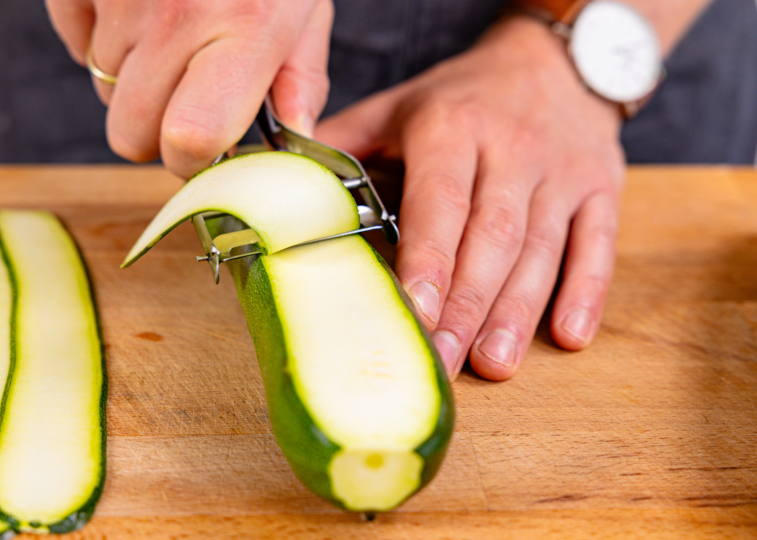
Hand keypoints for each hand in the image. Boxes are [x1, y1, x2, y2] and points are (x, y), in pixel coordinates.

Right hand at [47, 0, 332, 177]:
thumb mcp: (305, 13)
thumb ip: (298, 83)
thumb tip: (293, 143)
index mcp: (244, 35)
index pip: (191, 141)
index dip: (192, 159)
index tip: (205, 148)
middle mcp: (178, 17)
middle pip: (130, 135)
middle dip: (155, 132)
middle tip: (185, 99)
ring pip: (102, 88)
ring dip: (134, 79)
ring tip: (172, 35)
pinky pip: (73, 41)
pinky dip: (100, 38)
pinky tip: (137, 12)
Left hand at [316, 16, 624, 380]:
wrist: (553, 63)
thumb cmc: (466, 95)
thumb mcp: (401, 104)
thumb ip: (345, 144)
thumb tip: (286, 187)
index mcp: (452, 127)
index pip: (440, 201)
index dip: (430, 259)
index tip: (414, 312)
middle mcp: (511, 149)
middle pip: (491, 237)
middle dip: (466, 305)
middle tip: (443, 362)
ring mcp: (561, 171)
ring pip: (541, 249)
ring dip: (518, 311)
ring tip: (494, 363)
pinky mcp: (601, 188)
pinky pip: (598, 244)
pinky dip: (586, 292)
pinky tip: (569, 337)